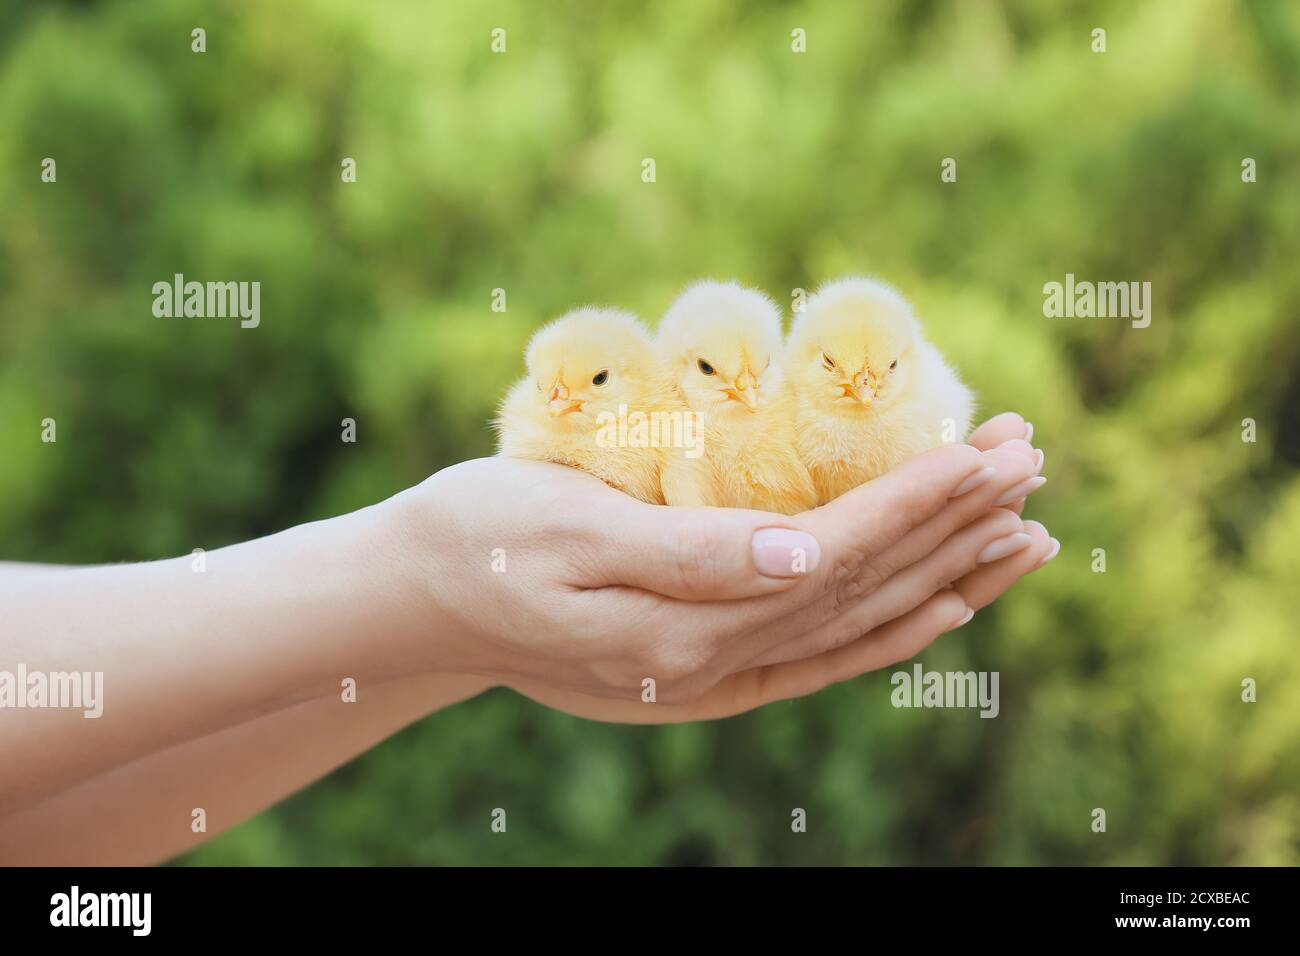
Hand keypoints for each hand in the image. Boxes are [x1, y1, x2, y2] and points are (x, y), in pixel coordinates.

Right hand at [392, 413, 1051, 721]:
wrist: (424, 598)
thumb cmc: (481, 539)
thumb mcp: (567, 529)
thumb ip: (687, 551)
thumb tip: (800, 555)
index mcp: (686, 622)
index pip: (835, 558)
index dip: (916, 504)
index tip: (988, 451)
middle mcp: (716, 660)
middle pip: (866, 589)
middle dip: (954, 525)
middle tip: (1033, 463)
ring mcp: (715, 674)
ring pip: (860, 624)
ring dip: (948, 576)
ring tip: (1028, 536)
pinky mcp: (707, 668)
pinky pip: (823, 655)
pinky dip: (891, 628)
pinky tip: (942, 606)